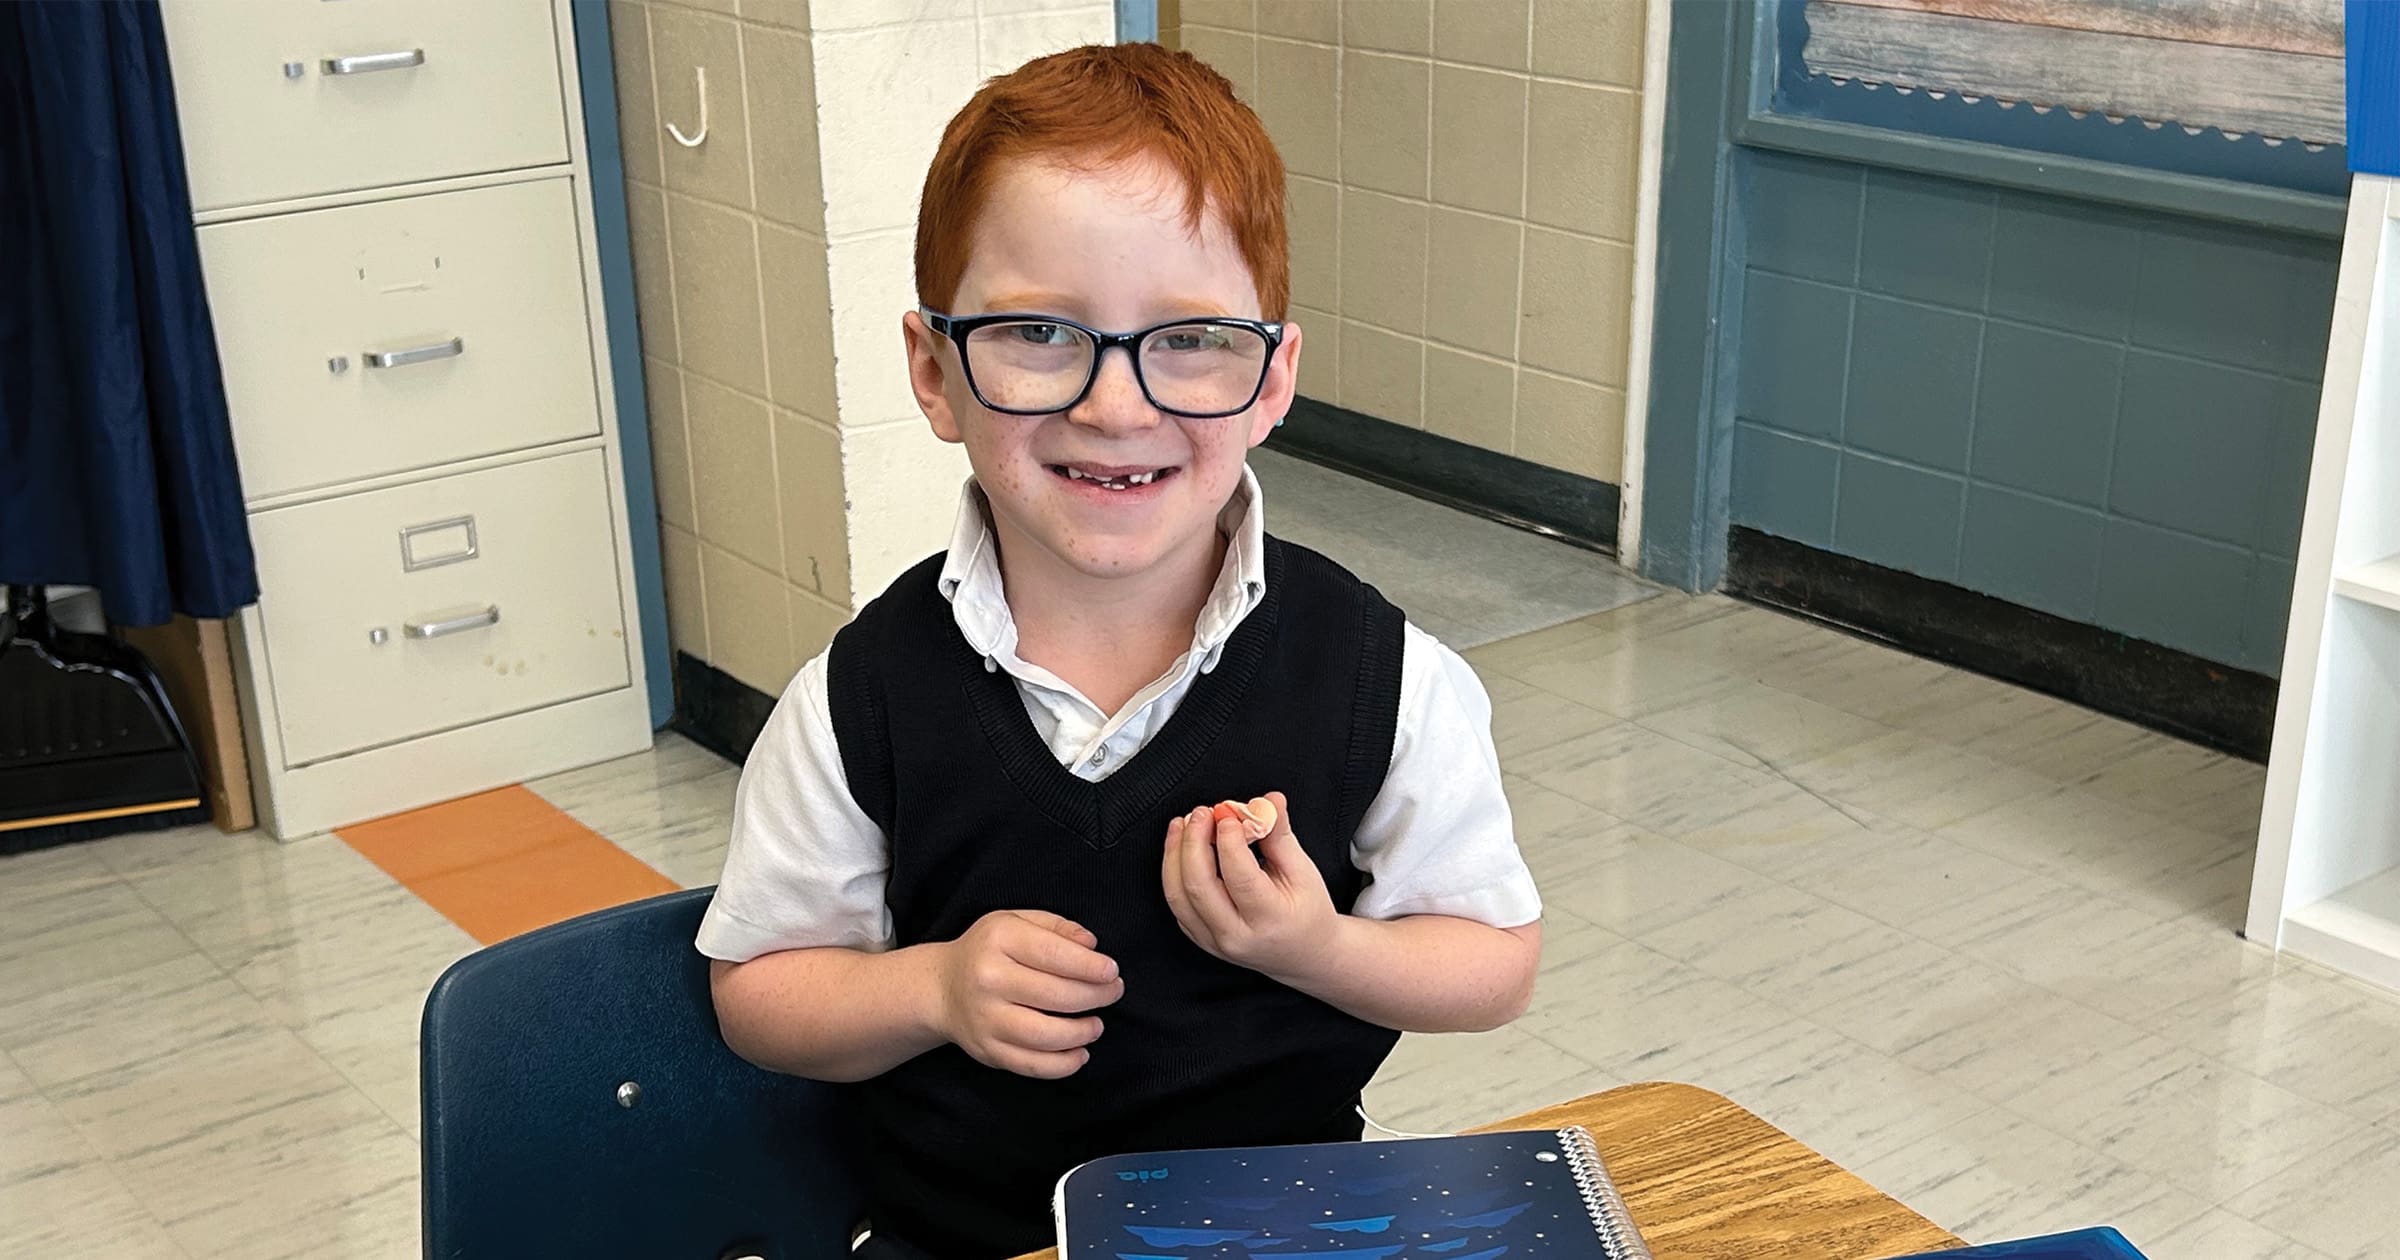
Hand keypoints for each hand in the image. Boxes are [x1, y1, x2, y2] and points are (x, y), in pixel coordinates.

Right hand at [931, 910, 1122, 1078]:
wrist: (943, 988)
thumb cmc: (990, 951)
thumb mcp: (1018, 922)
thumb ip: (1057, 928)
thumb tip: (1092, 946)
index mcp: (999, 940)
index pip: (1053, 954)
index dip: (1089, 966)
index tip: (1112, 972)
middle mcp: (988, 979)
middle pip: (1055, 995)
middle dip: (1095, 996)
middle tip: (1113, 993)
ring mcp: (986, 1018)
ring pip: (1044, 1035)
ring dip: (1082, 1033)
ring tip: (1096, 1025)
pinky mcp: (988, 1050)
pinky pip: (1031, 1064)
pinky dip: (1063, 1065)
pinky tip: (1080, 1053)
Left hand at [1161, 791, 1339, 978]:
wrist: (1304, 953)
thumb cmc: (1307, 912)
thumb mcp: (1303, 871)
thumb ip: (1280, 835)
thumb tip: (1268, 801)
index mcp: (1270, 919)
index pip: (1240, 876)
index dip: (1229, 839)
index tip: (1229, 813)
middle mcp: (1237, 936)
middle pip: (1199, 886)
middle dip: (1194, 841)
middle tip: (1202, 812)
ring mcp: (1214, 942)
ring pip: (1178, 895)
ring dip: (1175, 853)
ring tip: (1184, 824)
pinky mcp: (1200, 939)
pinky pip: (1176, 903)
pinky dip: (1174, 871)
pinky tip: (1182, 847)